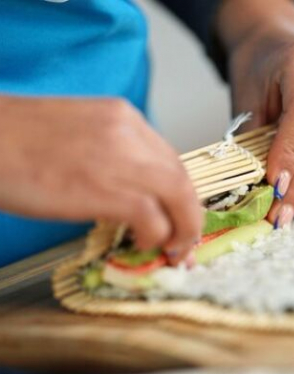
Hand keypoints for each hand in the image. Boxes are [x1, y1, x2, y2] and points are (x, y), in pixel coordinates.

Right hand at [0, 96, 201, 263]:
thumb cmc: (17, 140)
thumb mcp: (79, 135)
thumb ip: (112, 155)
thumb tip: (134, 192)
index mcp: (123, 118)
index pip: (171, 160)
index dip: (182, 195)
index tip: (181, 217)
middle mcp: (129, 133)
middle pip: (182, 179)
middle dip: (191, 216)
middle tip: (185, 242)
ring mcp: (118, 158)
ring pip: (179, 196)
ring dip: (183, 229)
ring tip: (172, 250)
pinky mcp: (101, 188)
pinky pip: (151, 216)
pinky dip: (156, 235)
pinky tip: (142, 243)